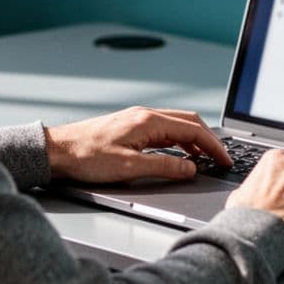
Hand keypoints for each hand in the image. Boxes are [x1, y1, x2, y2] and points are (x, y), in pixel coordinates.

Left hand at [45, 106, 232, 182]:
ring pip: (177, 125)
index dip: (214, 146)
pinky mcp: (131, 127)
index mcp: (148, 121)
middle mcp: (145, 115)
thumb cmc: (86, 157)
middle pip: (189, 122)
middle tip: (222, 159)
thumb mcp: (129, 167)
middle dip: (210, 140)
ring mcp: (138, 119)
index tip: (225, 160)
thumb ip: (164, 167)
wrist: (57, 151)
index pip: (193, 130)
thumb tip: (190, 168)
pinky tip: (179, 154)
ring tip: (206, 159)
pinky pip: (164, 130)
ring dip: (195, 140)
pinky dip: (179, 141)